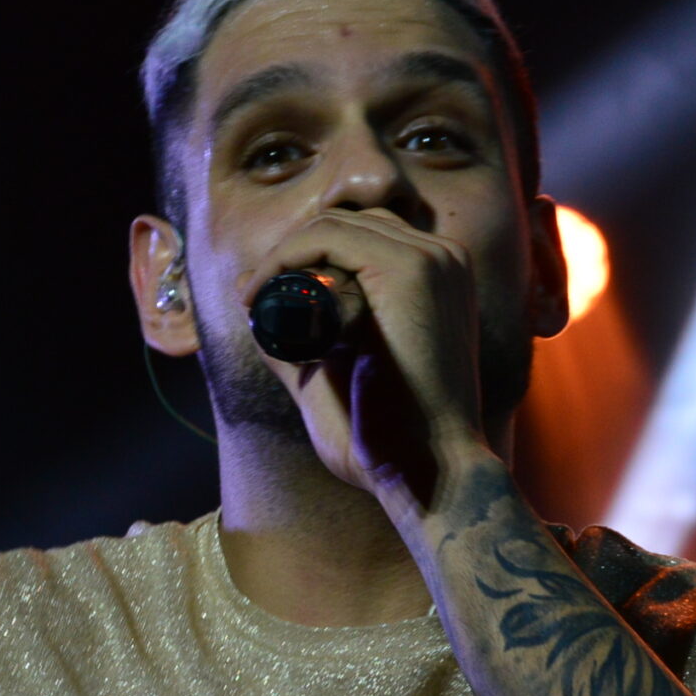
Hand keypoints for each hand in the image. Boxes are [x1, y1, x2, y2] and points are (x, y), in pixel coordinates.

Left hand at [252, 208, 486, 499]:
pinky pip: (329, 236)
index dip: (305, 257)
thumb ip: (301, 342)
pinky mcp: (411, 270)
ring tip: (255, 299)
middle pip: (347, 222)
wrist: (428, 473)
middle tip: (254, 298)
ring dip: (282, 254)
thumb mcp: (336, 377)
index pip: (361, 236)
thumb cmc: (389, 438)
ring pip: (333, 223)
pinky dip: (284, 256)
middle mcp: (443, 258)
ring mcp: (432, 259)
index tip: (263, 299)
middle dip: (290, 252)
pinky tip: (260, 292)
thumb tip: (252, 303)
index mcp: (439, 278)